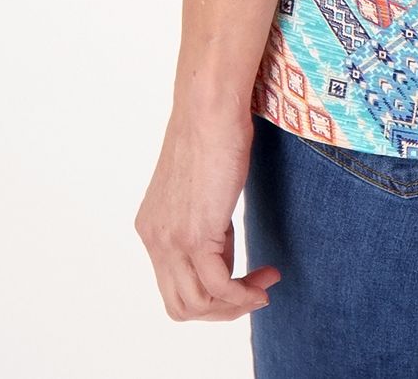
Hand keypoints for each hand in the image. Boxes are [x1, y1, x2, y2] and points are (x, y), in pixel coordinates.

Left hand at [135, 101, 280, 321]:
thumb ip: (204, 223)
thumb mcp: (203, 190)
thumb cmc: (213, 134)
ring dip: (236, 305)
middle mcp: (154, 239)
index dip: (211, 293)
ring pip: (197, 304)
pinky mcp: (196, 234)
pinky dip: (244, 294)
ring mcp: (171, 239)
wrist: (210, 108)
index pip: (174, 286)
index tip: (244, 277)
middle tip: (255, 291)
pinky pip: (219, 286)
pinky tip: (265, 281)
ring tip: (264, 286)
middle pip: (180, 306)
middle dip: (221, 310)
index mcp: (152, 228)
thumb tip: (220, 252)